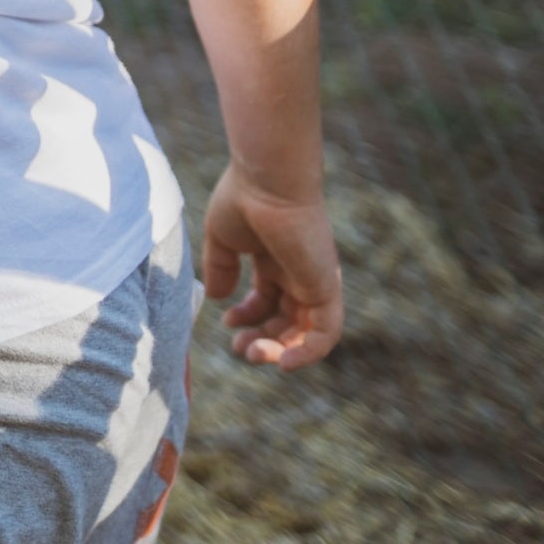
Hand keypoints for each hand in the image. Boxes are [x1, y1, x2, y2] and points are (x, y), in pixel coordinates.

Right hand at [202, 163, 342, 368]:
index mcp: (276, 260)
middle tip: (240, 348)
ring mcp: (315, 282)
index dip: (247, 317)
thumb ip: (220, 268)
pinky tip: (283, 362)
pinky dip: (308, 353)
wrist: (266, 181)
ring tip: (254, 352)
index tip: (226, 322)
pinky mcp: (326, 289)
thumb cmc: (243, 199)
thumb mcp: (222, 239)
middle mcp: (299, 274)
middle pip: (288, 322)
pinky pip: (325, 333)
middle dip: (263, 340)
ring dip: (281, 351)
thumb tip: (218, 298)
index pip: (267, 301)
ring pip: (306, 333)